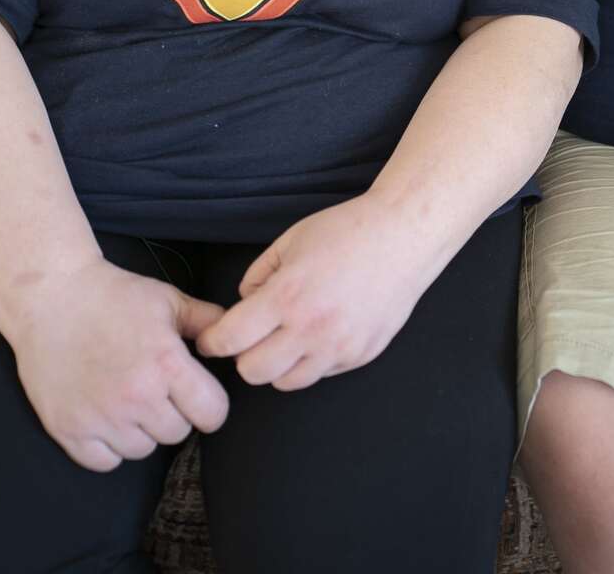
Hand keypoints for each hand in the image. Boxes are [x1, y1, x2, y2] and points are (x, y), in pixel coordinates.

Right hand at [9, 258, 229, 471]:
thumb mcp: (169, 300)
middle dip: (174, 414)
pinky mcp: (68, 430)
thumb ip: (207, 322)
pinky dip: (109, 446)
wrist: (53, 297)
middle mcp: (136, 396)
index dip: (211, 406)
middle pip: (177, 434)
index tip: (199, 397)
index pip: (212, 413)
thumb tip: (235, 340)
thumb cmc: (114, 296)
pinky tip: (106, 415)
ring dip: (141, 430)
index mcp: (166, 363)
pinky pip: (104, 463)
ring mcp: (100, 417)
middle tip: (157, 390)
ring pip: (142, 450)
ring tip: (128, 398)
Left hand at [197, 194, 436, 391]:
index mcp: (287, 296)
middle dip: (244, 355)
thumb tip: (245, 305)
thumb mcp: (290, 240)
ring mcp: (338, 347)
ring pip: (285, 382)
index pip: (230, 339)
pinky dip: (311, 360)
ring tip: (288, 336)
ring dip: (278, 364)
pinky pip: (321, 373)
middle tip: (252, 336)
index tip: (210, 340)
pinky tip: (319, 332)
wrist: (403, 235)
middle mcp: (311, 328)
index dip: (212, 342)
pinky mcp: (360, 355)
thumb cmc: (347, 230)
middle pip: (252, 372)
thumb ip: (258, 275)